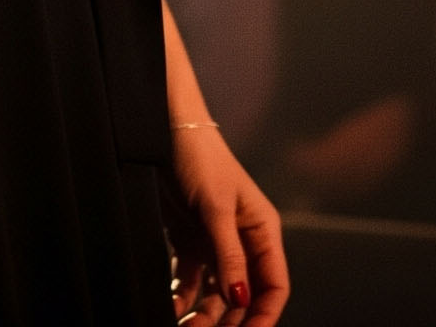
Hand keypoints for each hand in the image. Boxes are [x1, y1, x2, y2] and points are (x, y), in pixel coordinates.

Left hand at [165, 124, 288, 326]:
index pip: (273, 286)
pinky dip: (183, 297)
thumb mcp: (216, 206)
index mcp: (262, 231)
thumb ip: (228, 253)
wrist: (162, 128)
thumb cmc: (199, 157)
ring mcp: (215, 243)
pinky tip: (171, 308)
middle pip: (244, 296)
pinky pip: (191, 281)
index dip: (264, 316)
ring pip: (217, 294)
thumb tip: (240, 297)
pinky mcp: (190, 241)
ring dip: (204, 314)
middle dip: (229, 321)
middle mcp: (242, 242)